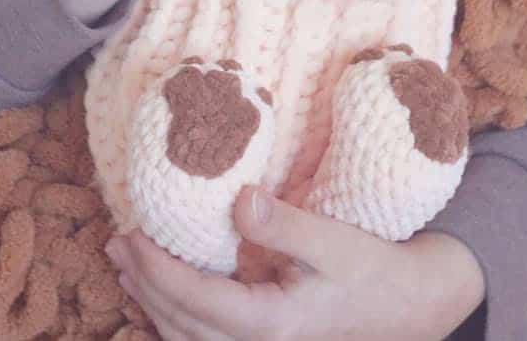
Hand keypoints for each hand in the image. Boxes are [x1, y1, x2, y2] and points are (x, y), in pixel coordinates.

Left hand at [105, 185, 485, 340]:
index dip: (157, 268)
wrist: (411, 308)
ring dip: (155, 303)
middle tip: (115, 243)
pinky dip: (179, 318)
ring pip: (191, 339)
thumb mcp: (334, 240)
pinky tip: (166, 296)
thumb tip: (238, 199)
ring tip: (128, 266)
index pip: (196, 300)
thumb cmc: (375, 270)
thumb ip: (284, 223)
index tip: (130, 234)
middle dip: (144, 284)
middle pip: (183, 325)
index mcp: (274, 325)